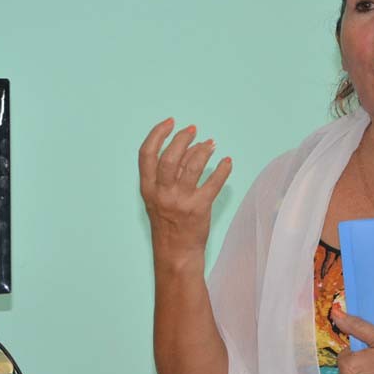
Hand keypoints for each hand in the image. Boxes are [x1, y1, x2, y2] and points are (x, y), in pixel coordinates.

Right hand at [138, 118, 231, 271]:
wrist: (176, 252)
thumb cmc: (168, 221)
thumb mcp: (158, 197)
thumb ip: (170, 173)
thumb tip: (191, 145)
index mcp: (147, 188)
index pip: (146, 154)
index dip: (158, 134)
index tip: (170, 122)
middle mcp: (162, 193)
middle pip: (169, 157)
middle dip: (182, 139)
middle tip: (193, 130)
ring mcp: (181, 201)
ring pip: (192, 167)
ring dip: (203, 150)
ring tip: (211, 143)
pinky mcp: (199, 209)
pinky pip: (214, 183)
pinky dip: (222, 169)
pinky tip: (226, 162)